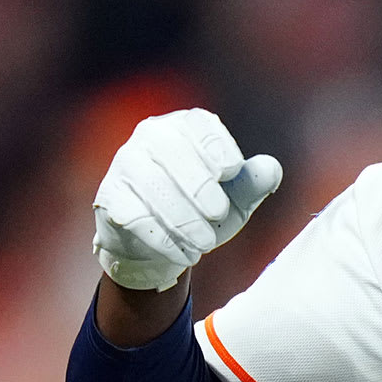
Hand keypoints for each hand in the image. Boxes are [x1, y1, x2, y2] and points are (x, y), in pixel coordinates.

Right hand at [92, 109, 282, 290]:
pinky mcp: (109, 196)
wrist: (161, 244)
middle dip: (199, 187)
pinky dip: (160, 238)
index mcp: (186, 126)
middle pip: (173, 153)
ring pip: (151, 185)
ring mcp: (126, 163)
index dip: (218, 149)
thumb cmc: (201, 211)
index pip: (200, 126)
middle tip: (218, 215)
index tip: (231, 173)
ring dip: (181, 218)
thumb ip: (253, 183)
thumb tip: (271, 170)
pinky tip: (182, 255)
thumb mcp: (235, 199)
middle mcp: (152, 135)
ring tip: (204, 245)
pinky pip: (132, 214)